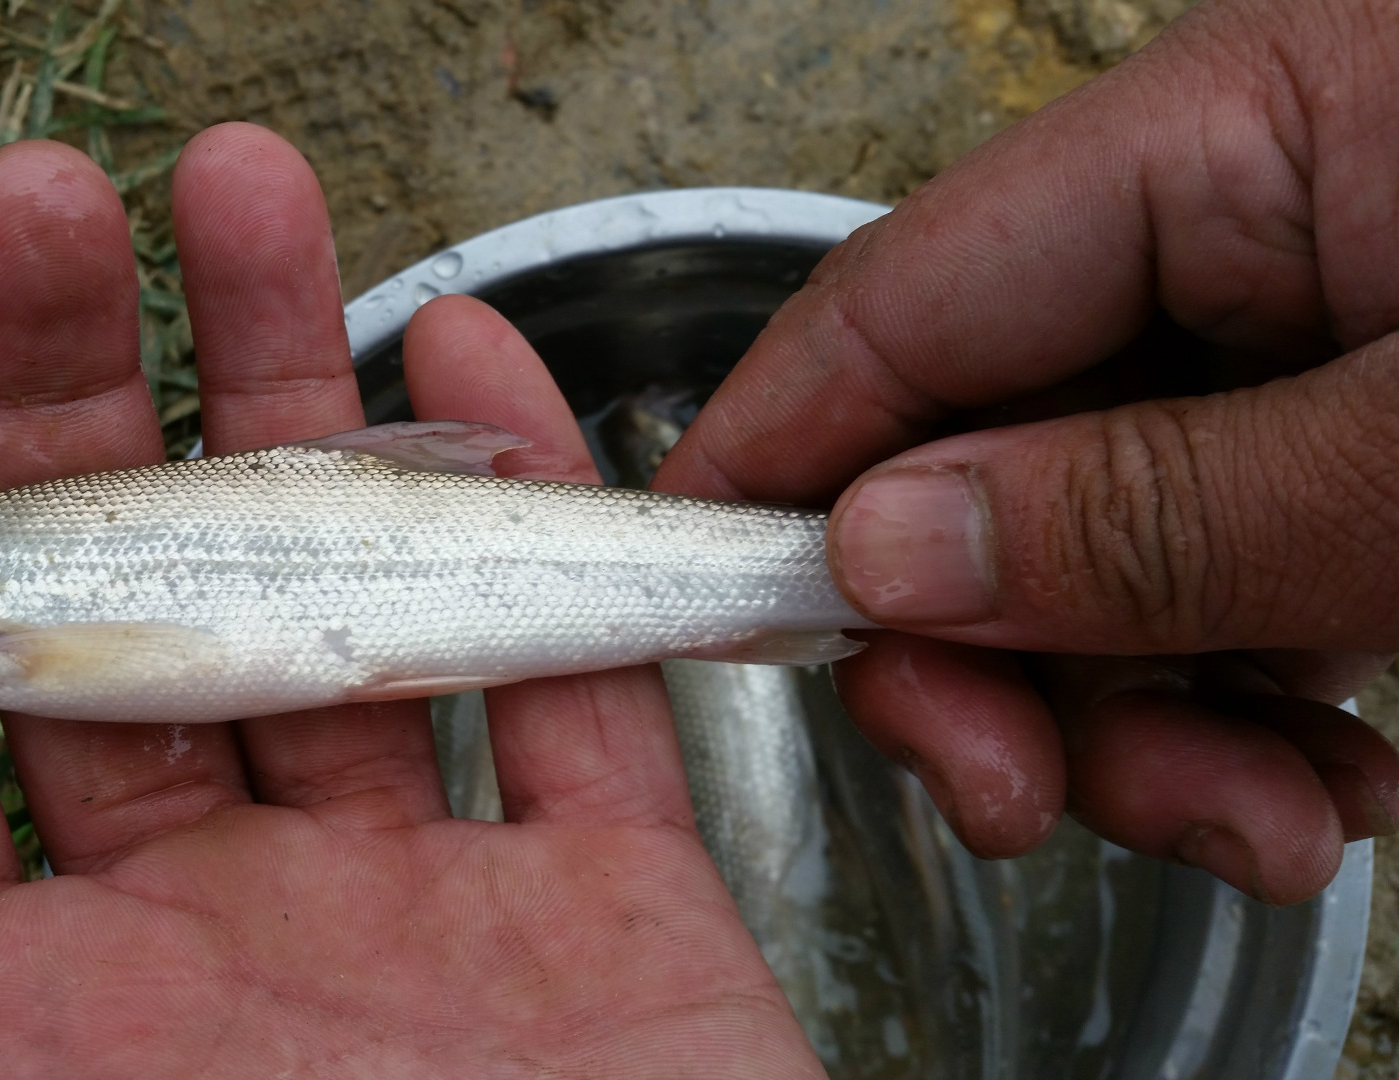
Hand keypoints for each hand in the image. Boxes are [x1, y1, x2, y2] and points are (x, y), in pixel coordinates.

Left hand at [0, 128, 817, 1077]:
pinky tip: (478, 375)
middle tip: (40, 208)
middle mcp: (202, 938)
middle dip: (67, 392)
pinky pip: (571, 694)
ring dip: (297, 402)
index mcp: (20, 1020)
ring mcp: (409, 914)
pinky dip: (540, 531)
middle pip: (115, 610)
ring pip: (336, 601)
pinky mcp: (607, 924)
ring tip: (253, 201)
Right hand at [660, 0, 1398, 903]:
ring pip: (1096, 551)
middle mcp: (1237, 227)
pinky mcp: (1353, 441)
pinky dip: (1244, 714)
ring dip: (1143, 727)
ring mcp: (1299, 341)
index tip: (694, 611)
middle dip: (991, 656)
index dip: (775, 463)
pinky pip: (1218, 583)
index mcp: (1234, 133)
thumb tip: (884, 556)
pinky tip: (1321, 778)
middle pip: (984, 452)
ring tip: (1266, 820)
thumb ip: (1155, 510)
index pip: (901, 299)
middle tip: (1015, 793)